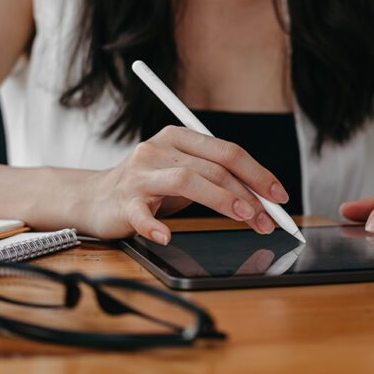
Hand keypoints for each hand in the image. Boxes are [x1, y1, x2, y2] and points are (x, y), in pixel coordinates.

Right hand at [84, 126, 288, 243]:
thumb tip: (263, 197)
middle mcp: (158, 149)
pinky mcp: (123, 201)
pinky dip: (154, 226)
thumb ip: (216, 179)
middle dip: (247, 194)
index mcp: (178, 137)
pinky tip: (167, 236)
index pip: (226, 151)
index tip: (279, 195)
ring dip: (221, 200)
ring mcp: (139, 174)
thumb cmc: (149, 187)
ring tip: (245, 219)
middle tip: (268, 219)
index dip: (258, 172)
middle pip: (212, 167)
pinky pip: (140, 214)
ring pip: (186, 181)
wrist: (95, 198)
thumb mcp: (184, 174)